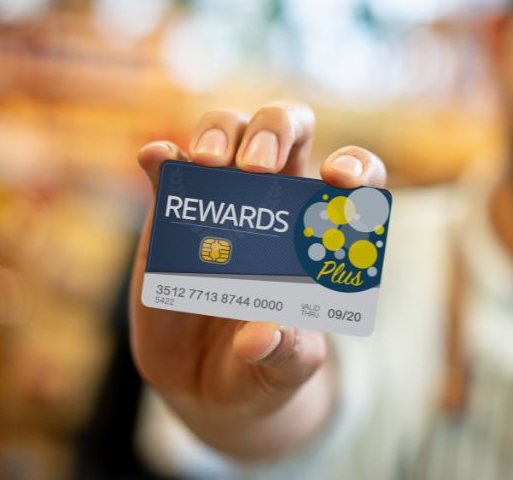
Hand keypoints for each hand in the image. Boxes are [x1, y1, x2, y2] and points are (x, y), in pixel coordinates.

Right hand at [128, 101, 386, 456]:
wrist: (208, 383)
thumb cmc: (266, 366)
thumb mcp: (286, 371)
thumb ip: (287, 354)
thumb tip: (261, 336)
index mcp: (323, 227)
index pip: (355, 176)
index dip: (356, 167)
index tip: (339, 181)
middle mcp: (277, 198)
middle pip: (288, 128)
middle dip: (275, 130)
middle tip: (256, 168)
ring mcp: (223, 197)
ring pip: (228, 129)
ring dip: (220, 132)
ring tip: (205, 163)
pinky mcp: (172, 211)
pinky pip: (168, 167)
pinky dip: (163, 156)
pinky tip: (156, 159)